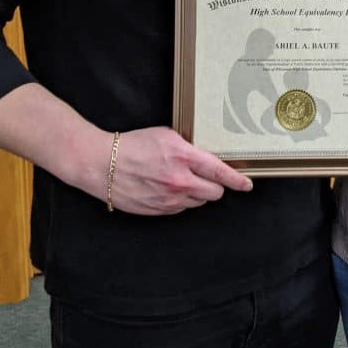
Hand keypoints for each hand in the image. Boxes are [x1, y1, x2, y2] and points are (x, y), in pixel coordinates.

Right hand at [98, 126, 251, 214]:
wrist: (101, 163)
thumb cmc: (132, 145)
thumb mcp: (166, 136)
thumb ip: (189, 149)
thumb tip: (206, 158)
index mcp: (183, 157)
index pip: (220, 172)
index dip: (237, 180)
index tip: (246, 185)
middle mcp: (179, 181)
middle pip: (214, 193)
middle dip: (214, 186)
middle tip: (206, 178)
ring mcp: (169, 199)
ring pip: (198, 203)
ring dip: (196, 194)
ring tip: (179, 181)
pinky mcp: (158, 211)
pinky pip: (180, 209)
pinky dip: (180, 201)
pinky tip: (167, 189)